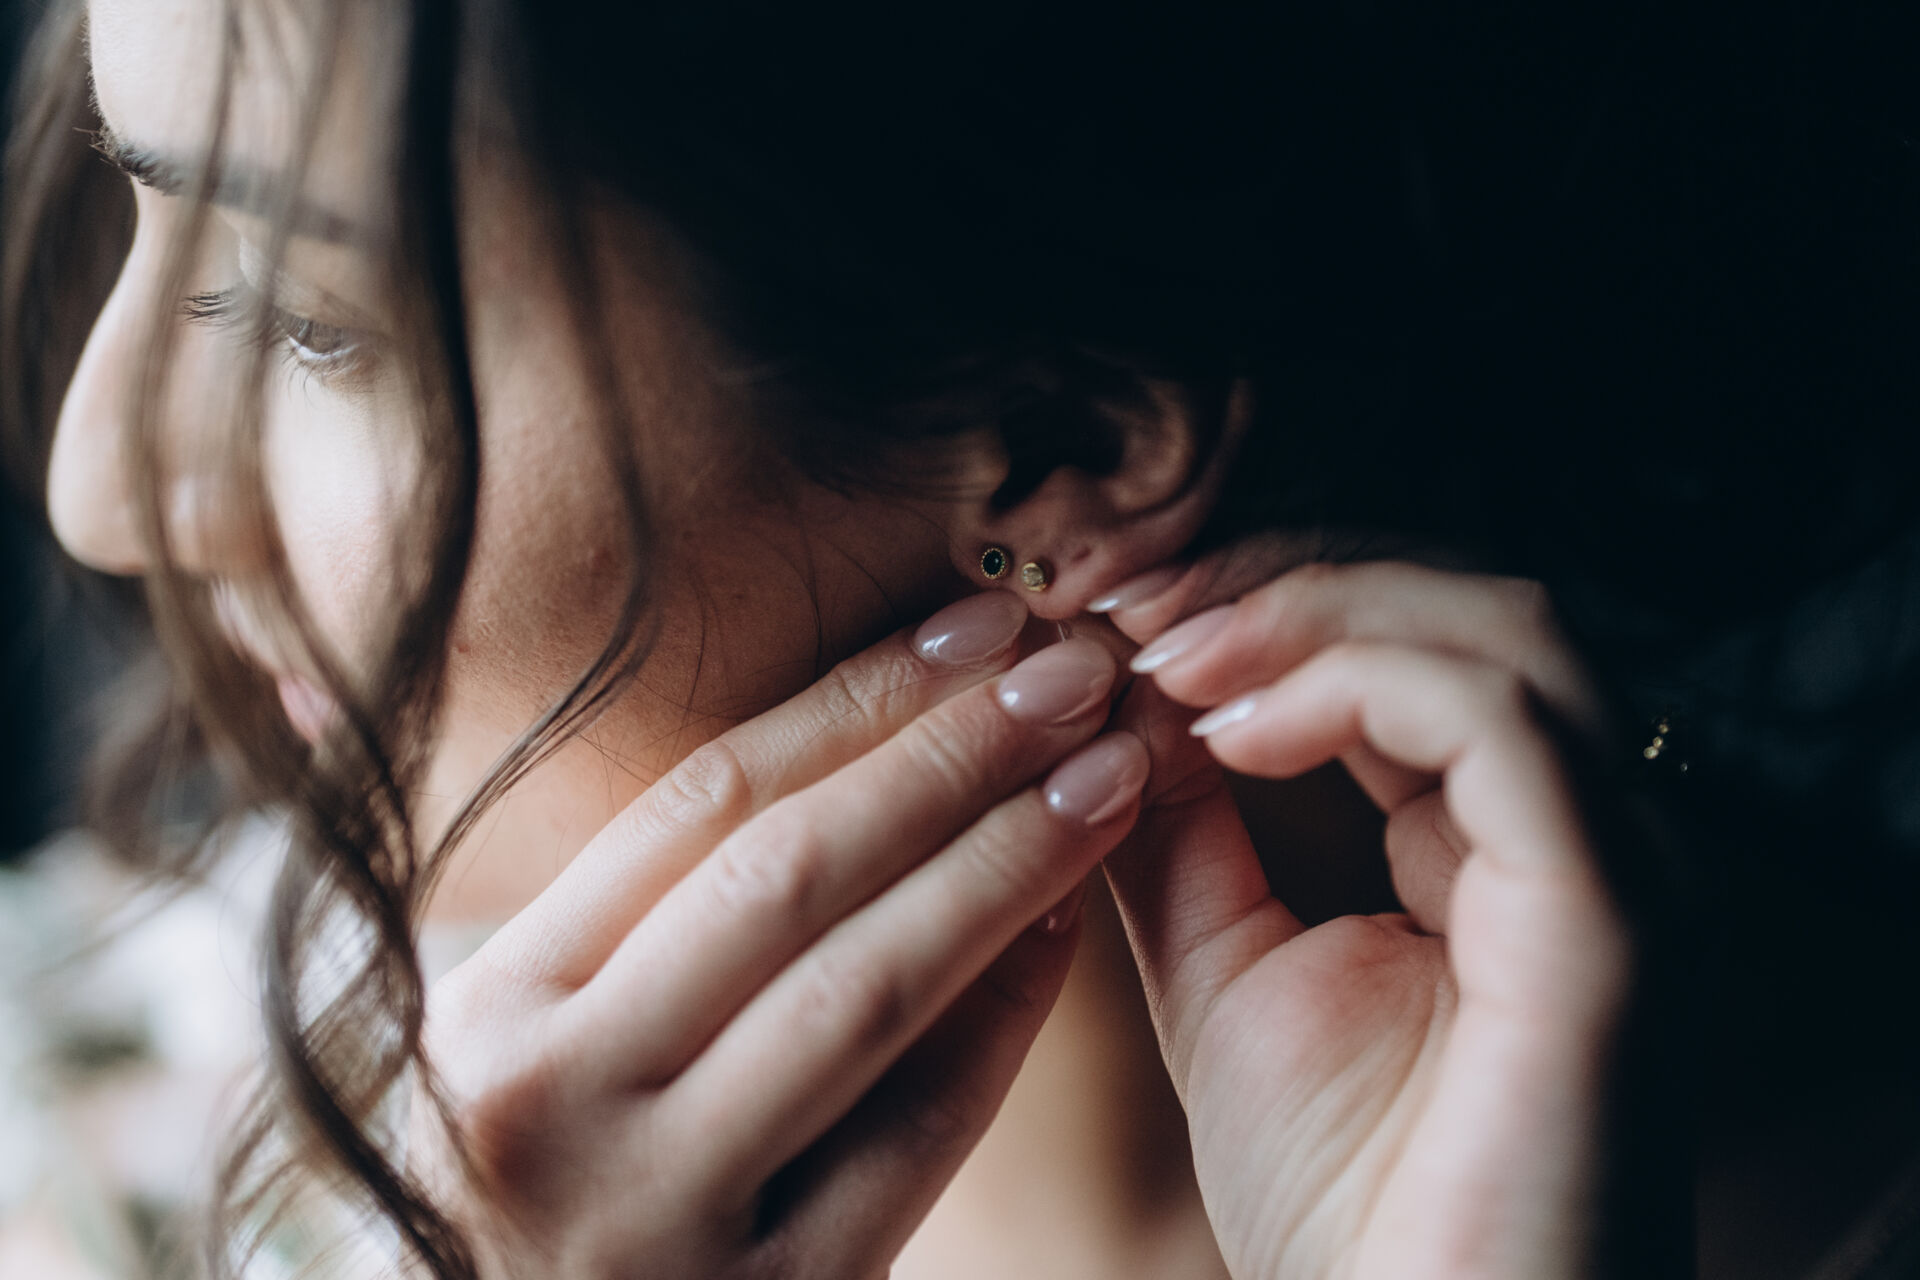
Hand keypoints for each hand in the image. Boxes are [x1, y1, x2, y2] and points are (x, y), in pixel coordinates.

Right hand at [408, 594, 1149, 1277]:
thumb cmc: (533, 1197)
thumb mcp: (524, 1049)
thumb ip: (637, 927)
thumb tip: (857, 750)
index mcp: (485, 1007)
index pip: (701, 805)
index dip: (857, 698)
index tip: (978, 628)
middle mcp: (548, 1102)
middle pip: (788, 875)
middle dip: (951, 754)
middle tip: (1075, 670)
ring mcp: (656, 1216)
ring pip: (863, 991)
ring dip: (1004, 863)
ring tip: (1105, 773)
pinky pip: (915, 1133)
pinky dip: (1003, 1020)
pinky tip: (1066, 928)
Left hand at [1102, 560, 1634, 1279]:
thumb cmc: (1342, 1199)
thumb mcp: (1225, 977)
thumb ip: (1183, 840)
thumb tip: (1120, 709)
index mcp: (1506, 847)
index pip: (1412, 650)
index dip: (1268, 605)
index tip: (1119, 614)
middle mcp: (1589, 836)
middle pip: (1468, 607)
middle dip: (1287, 580)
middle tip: (1137, 604)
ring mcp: (1622, 869)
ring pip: (1501, 634)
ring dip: (1315, 613)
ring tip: (1170, 654)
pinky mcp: (1613, 919)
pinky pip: (1501, 726)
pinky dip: (1356, 687)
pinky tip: (1231, 730)